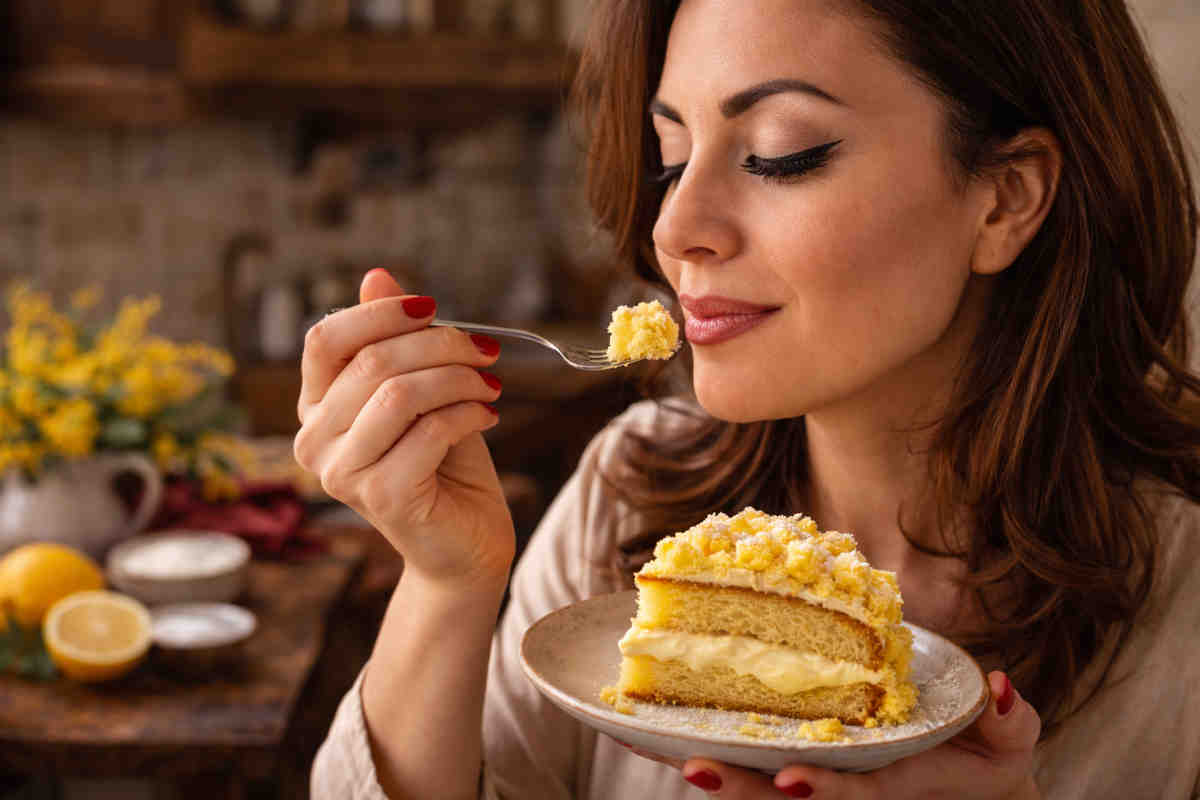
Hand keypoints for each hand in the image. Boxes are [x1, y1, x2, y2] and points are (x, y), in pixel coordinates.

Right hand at [293, 269, 514, 586]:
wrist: (464, 545)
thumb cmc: (444, 465)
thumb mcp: (423, 390)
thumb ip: (396, 340)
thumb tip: (377, 275)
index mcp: (316, 408)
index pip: (326, 339)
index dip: (379, 313)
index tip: (432, 308)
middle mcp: (314, 441)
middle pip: (371, 362)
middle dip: (439, 345)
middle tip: (486, 352)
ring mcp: (342, 473)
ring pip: (399, 394)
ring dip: (458, 380)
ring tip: (491, 386)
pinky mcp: (380, 497)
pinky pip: (429, 430)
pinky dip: (469, 413)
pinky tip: (488, 417)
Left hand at [628, 671, 1040, 798]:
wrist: (960, 781)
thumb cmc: (982, 759)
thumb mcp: (1010, 745)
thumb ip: (1012, 723)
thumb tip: (1001, 687)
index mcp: (889, 787)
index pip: (854, 795)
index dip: (825, 790)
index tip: (792, 778)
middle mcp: (843, 787)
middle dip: (739, 791)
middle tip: (693, 767)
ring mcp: (813, 778)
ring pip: (751, 785)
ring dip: (706, 769)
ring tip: (652, 742)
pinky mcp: (794, 760)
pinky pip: (742, 759)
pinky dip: (701, 746)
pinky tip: (654, 724)